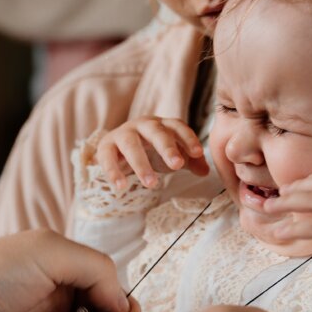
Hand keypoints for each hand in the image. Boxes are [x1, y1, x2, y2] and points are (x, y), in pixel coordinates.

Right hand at [92, 116, 208, 190]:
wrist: (118, 150)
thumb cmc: (150, 151)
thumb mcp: (171, 156)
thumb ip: (190, 162)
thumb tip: (205, 171)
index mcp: (162, 125)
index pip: (177, 126)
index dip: (188, 138)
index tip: (197, 153)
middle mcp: (143, 125)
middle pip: (156, 132)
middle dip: (167, 148)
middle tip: (177, 166)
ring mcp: (123, 134)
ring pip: (131, 144)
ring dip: (141, 164)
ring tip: (152, 184)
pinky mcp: (106, 146)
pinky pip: (108, 157)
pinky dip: (113, 171)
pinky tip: (121, 186)